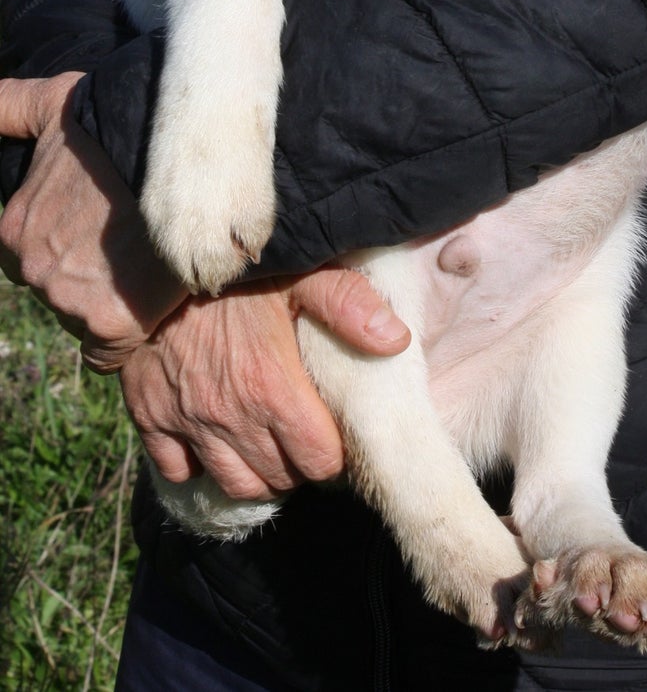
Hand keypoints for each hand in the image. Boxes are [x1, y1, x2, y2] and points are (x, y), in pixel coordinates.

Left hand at [0, 73, 185, 370]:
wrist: (183, 156)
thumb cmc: (118, 124)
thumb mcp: (55, 103)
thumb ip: (8, 106)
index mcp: (14, 228)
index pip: (26, 256)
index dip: (67, 242)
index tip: (100, 225)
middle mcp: (33, 268)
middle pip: (56, 290)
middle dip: (86, 273)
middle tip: (131, 240)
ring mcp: (68, 300)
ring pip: (82, 316)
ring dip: (110, 297)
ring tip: (150, 259)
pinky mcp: (111, 324)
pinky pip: (109, 350)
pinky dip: (127, 332)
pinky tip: (151, 299)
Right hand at [121, 266, 410, 498]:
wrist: (152, 261)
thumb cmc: (238, 270)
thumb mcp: (302, 273)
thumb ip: (349, 304)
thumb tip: (396, 340)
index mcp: (272, 387)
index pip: (320, 461)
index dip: (333, 452)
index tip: (334, 431)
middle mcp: (229, 416)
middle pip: (281, 478)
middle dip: (299, 463)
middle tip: (304, 434)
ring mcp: (187, 422)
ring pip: (235, 485)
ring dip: (257, 472)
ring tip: (268, 443)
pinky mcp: (151, 420)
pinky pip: (180, 471)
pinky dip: (200, 464)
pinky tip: (216, 436)